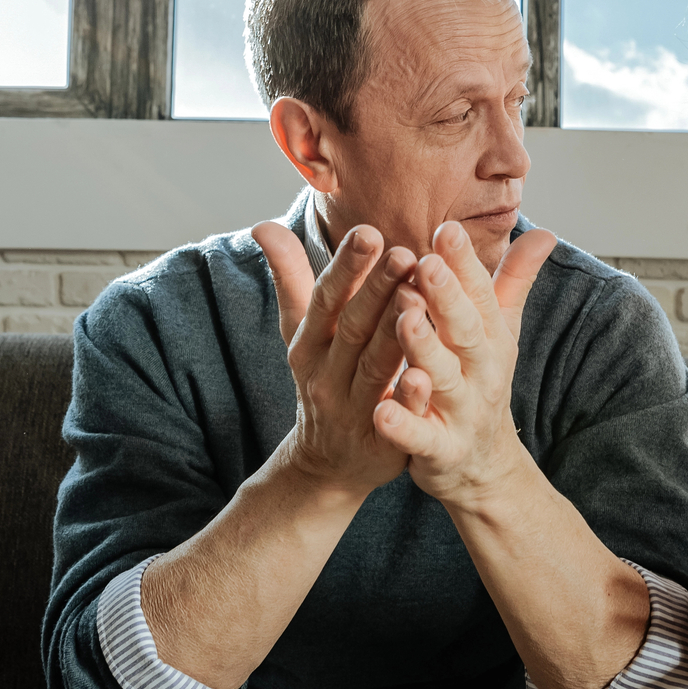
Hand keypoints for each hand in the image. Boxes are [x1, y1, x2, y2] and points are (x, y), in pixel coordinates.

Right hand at [254, 220, 428, 499]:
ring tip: (418, 298)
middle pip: (353, 328)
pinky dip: (407, 397)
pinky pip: (396, 417)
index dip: (346, 268)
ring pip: (375, 367)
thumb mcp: (302, 334)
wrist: (326, 464)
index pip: (326, 300)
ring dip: (395, 334)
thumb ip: (290, 279)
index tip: (369, 231)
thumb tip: (263, 224)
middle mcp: (326, 375)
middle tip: (404, 252)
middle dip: (377, 290)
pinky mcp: (380, 442)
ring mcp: (352, 410)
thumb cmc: (323, 379)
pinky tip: (424, 375)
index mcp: (310, 345)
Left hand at [369, 221, 556, 506]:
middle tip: (424, 263)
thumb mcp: (500, 333)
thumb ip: (512, 282)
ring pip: (443, 379)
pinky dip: (403, 426)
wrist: (483, 466)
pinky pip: (421, 437)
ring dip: (425, 350)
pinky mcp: (441, 450)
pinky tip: (381, 412)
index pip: (480, 293)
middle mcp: (481, 371)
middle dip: (447, 297)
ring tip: (404, 319)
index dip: (464, 263)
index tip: (446, 230)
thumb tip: (544, 231)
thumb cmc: (479, 381)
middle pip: (465, 330)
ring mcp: (462, 412)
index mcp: (491, 338)